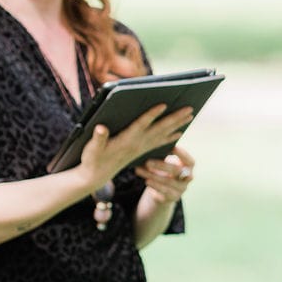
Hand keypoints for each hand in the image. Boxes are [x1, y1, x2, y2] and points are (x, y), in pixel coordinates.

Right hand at [78, 104, 193, 185]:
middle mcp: (137, 144)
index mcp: (126, 140)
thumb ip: (98, 139)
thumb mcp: (91, 149)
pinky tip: (180, 132)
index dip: (152, 114)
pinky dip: (171, 136)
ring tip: (190, 116)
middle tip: (189, 108)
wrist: (96, 177)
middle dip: (174, 118)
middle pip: (159, 128)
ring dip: (177, 125)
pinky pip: (160, 142)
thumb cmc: (92, 160)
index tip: (164, 104)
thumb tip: (100, 128)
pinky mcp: (141, 151)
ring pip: (163, 134)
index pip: (141, 125)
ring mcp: (141, 147)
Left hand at [136, 145, 195, 207]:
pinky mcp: (173, 197)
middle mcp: (187, 178)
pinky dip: (155, 185)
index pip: (189, 161)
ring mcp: (181, 189)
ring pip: (167, 181)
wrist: (164, 191)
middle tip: (147, 162)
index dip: (182, 154)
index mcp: (188, 167)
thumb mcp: (167, 163)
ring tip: (139, 170)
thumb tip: (150, 151)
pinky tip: (146, 180)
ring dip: (152, 176)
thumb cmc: (165, 170)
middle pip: (176, 170)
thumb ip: (164, 157)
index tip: (172, 147)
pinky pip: (164, 191)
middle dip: (161, 165)